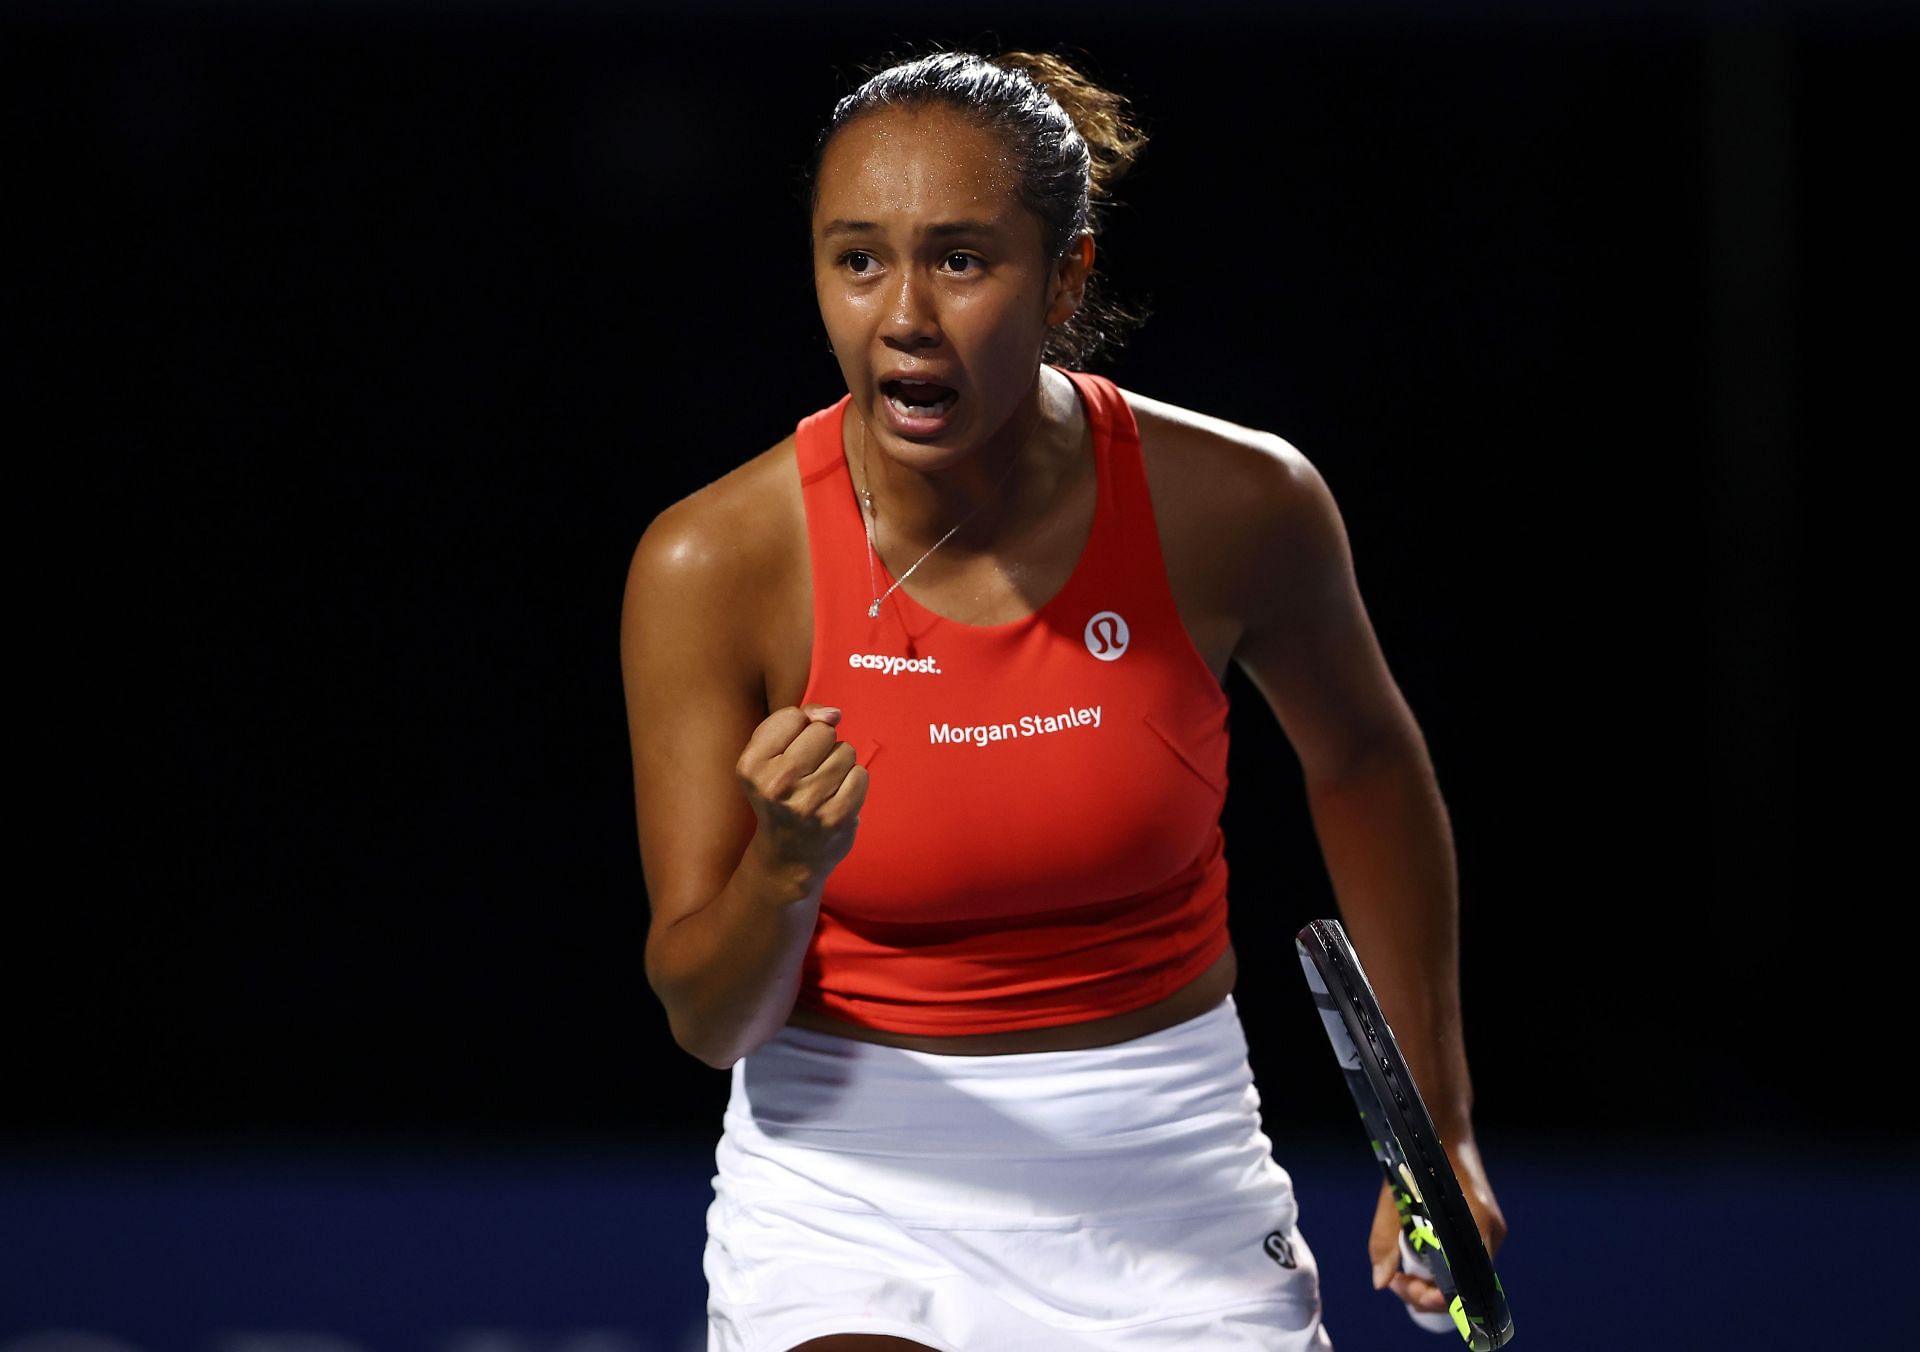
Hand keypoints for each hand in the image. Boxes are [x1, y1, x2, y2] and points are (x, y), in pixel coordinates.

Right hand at [735, 703, 868, 893]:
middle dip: (823, 744)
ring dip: (840, 763)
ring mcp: (808, 803)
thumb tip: (833, 713)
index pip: (794, 717)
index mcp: (752, 765)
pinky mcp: (837, 817)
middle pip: (823, 731)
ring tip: (823, 786)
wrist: (788, 856)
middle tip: (810, 772)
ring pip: (845, 751)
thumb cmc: (781, 795)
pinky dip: (853, 782)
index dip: (799, 729)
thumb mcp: (769, 756)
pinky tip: (837, 797)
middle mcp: (776, 784)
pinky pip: (860, 774)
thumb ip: (795, 721)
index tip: (791, 752)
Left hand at [1368, 1136, 1506, 1315]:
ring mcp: (1490, 1230)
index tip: (1399, 1285)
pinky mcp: (1483, 1224)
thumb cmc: (1417, 1155)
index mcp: (1477, 1228)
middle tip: (1395, 1280)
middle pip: (1464, 1288)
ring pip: (1463, 1274)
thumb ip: (1386, 1242)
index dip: (1431, 1298)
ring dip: (1433, 1278)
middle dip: (1427, 1291)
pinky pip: (1463, 1257)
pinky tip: (1418, 1253)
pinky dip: (1441, 1263)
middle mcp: (1491, 1233)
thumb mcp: (1394, 1200)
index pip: (1464, 1290)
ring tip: (1402, 1268)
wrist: (1439, 1121)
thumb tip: (1380, 1281)